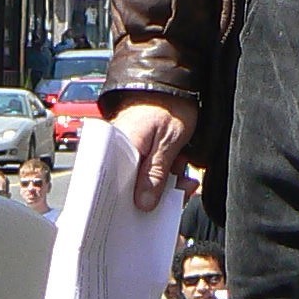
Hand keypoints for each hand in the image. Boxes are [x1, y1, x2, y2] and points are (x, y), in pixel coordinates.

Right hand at [112, 94, 197, 212]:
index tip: (141, 213)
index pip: (113, 183)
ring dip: (165, 185)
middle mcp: (119, 151)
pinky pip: (150, 172)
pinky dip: (167, 177)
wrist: (175, 85)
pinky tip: (182, 177)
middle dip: (155, 195)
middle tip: (177, 194)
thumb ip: (155, 172)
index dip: (125, 202)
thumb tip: (143, 204)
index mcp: (118, 148)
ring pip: (143, 181)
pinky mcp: (141, 153)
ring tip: (184, 181)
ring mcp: (130, 153)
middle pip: (130, 186)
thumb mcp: (168, 141)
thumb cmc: (170, 105)